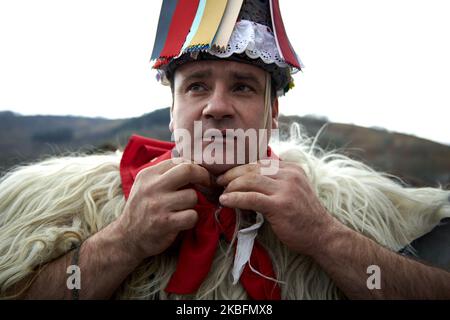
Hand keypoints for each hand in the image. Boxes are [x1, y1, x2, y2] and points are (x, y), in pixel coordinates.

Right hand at [112, 159, 210, 261]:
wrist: (126, 238)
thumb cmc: (141, 209)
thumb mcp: (145, 185)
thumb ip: (163, 173)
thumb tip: (191, 162)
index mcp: (148, 174)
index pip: (179, 161)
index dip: (195, 167)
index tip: (201, 175)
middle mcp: (152, 187)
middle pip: (188, 170)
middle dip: (203, 176)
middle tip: (207, 184)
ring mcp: (158, 205)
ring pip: (192, 196)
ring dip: (194, 204)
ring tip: (184, 208)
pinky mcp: (165, 223)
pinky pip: (192, 215)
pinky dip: (192, 219)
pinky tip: (183, 221)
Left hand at [217, 161, 334, 255]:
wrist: (322, 235)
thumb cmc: (304, 216)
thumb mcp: (293, 190)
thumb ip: (276, 181)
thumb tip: (249, 179)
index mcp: (291, 168)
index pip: (259, 162)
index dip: (240, 168)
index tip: (227, 175)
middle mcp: (289, 174)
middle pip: (252, 169)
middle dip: (231, 175)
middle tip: (219, 182)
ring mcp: (285, 189)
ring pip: (249, 181)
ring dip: (231, 186)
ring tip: (221, 193)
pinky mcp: (279, 205)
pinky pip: (251, 198)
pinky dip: (235, 198)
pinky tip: (225, 201)